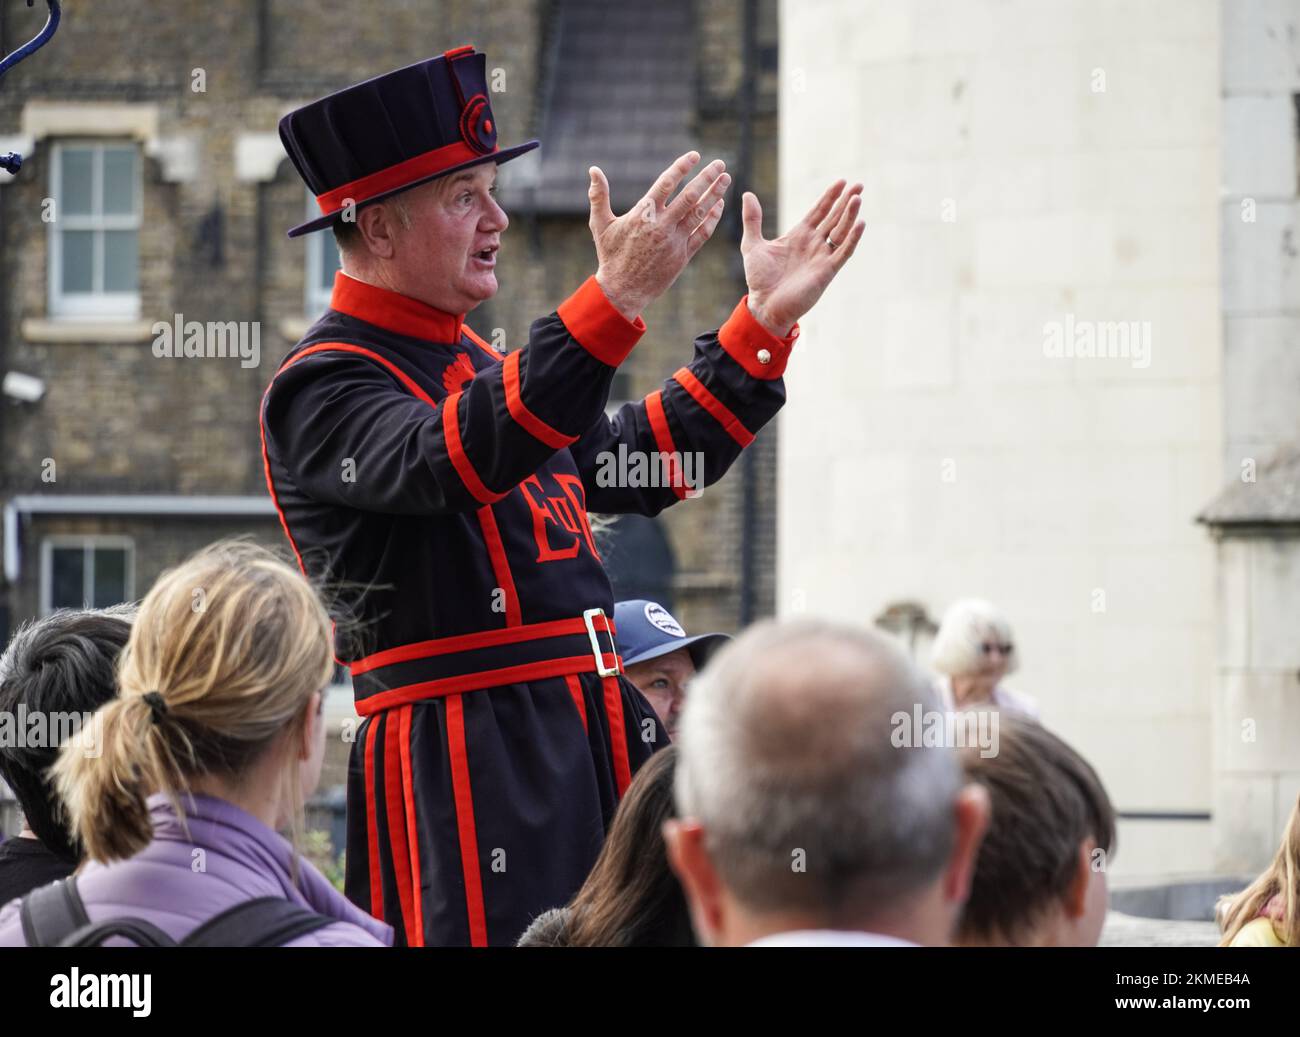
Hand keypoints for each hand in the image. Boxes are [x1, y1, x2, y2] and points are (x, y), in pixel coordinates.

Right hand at [589, 151, 729, 319]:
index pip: (666, 184)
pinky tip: (719, 205)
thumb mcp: (600, 224)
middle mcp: (662, 226)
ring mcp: (674, 241)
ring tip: (725, 179)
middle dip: (707, 178)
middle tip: (720, 163)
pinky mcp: (683, 256)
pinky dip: (712, 219)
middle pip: (690, 196)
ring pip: (700, 213)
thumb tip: (593, 169)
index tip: (695, 155)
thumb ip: (599, 196)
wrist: (622, 291)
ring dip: (715, 194)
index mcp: (643, 214)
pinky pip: (702, 234)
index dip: (682, 167)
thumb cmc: (610, 256)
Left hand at [740, 180, 864, 335]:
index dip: (830, 197)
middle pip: (834, 217)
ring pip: (841, 231)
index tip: (841, 181)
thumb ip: (752, 220)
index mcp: (799, 235)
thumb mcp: (752, 245)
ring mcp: (822, 257)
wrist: (764, 305)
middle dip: (846, 201)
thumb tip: (747, 194)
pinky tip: (860, 224)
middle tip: (859, 184)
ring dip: (850, 215)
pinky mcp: (826, 271)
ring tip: (857, 198)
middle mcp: (814, 244)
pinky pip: (843, 252)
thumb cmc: (759, 279)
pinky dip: (852, 238)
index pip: (819, 211)